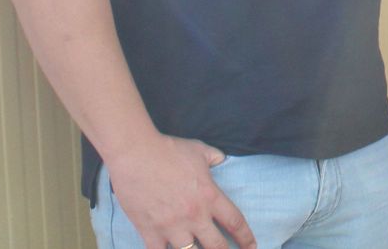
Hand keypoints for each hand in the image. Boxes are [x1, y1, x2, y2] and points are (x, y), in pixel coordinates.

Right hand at [108, 135, 254, 248]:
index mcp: (209, 196)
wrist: (136, 153)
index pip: (235, 222)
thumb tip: (222, 160)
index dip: (246, 238)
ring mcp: (172, 226)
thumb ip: (214, 157)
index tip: (252, 246)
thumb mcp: (199, 150)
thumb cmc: (168, 149)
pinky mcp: (150, 231)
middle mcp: (194, 215)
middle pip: (217, 246)